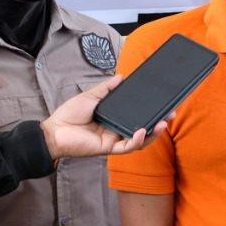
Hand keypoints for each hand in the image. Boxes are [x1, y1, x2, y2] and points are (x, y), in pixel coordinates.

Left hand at [39, 75, 169, 158]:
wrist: (54, 130)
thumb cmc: (69, 114)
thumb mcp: (91, 96)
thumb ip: (106, 88)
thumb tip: (121, 76)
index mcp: (113, 118)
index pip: (136, 115)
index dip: (151, 111)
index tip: (163, 103)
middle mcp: (116, 130)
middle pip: (143, 129)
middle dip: (159, 123)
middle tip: (171, 114)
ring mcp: (114, 140)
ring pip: (139, 140)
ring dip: (153, 133)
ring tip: (163, 124)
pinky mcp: (108, 148)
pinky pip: (127, 147)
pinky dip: (136, 140)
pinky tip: (142, 131)